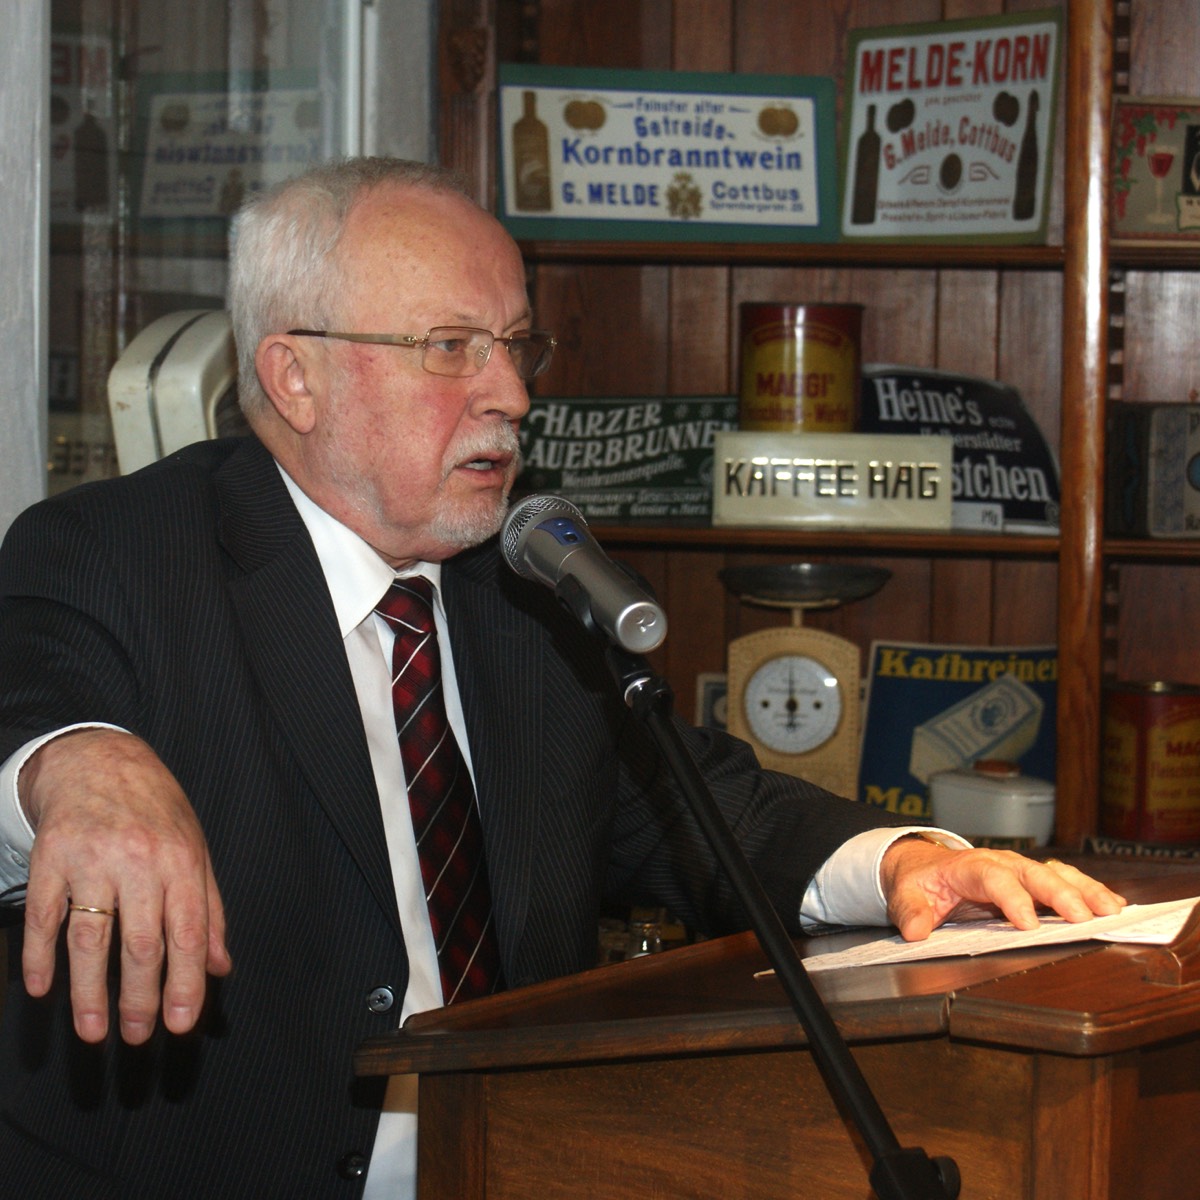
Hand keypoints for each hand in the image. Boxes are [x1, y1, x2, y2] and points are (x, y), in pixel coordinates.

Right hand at [19, 728, 230, 1044]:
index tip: (181, 1024)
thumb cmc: (157, 811)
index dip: (185, 982)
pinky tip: (41, 988)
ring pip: (90, 937)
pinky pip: (43, 915)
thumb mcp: (195, 850)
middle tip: (140, 1037)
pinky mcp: (50, 857)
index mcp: (181, 861)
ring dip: (89, 992)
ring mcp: (91, 859)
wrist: (101, 759)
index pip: (188, 932)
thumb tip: (219, 968)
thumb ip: (209, 910)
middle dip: (141, 998)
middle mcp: (139, 860)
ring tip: (92, 1032)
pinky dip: (39, 956)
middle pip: (140, 942)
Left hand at [880, 836, 1126, 941]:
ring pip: (1056, 873)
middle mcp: (999, 862)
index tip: (1028, 924)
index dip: (1011, 898)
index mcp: (967, 866)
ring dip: (1085, 890)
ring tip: (1111, 910)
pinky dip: (1089, 890)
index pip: (992, 877)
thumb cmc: (918, 882)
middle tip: (1085, 917)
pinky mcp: (1031, 880)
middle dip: (1060, 893)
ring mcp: (1019, 869)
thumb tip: (915, 930)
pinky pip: (1064, 880)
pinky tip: (1113, 905)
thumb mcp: (905, 894)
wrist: (921, 864)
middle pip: (1033, 873)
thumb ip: (910, 912)